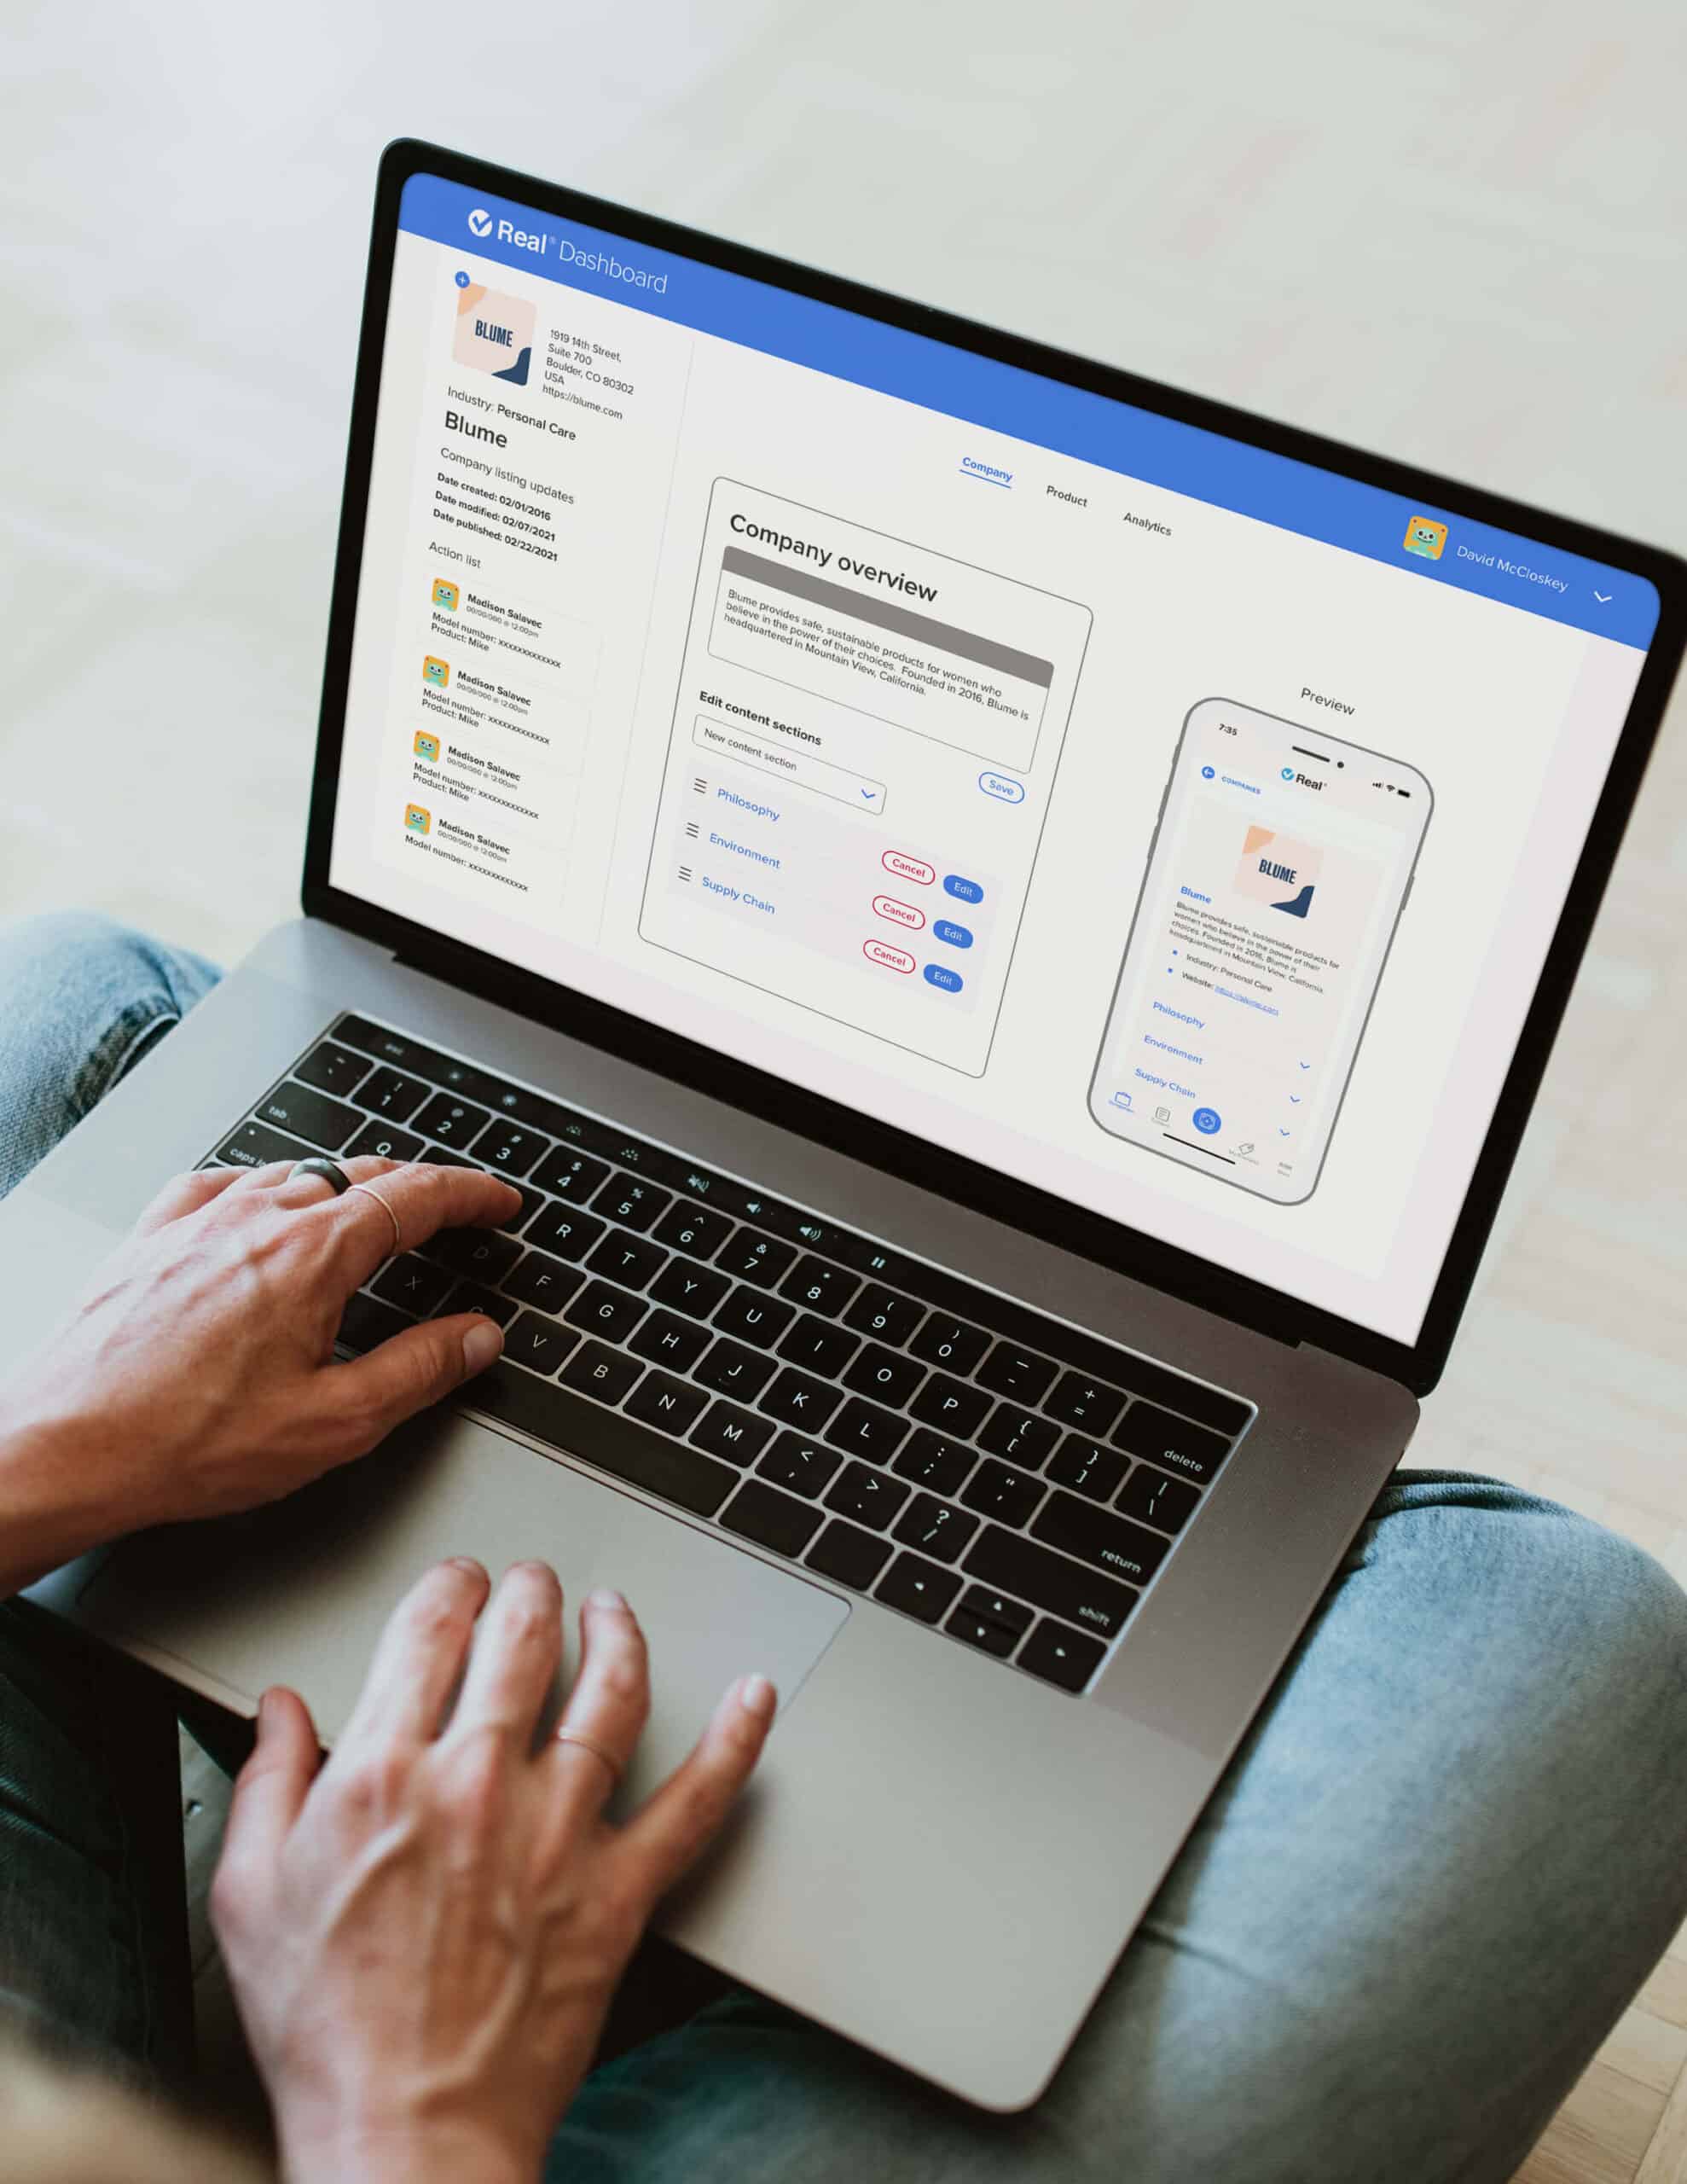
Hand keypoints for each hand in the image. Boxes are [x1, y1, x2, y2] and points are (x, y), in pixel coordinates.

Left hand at [0, 1156, 517, 1590]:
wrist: (62, 1448)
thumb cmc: (182, 1443)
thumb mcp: (332, 1423)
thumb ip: (418, 1371)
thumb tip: (475, 1338)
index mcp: (312, 1254)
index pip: (416, 1196)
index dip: (470, 1194)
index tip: (497, 1202)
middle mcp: (256, 1216)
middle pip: (359, 1175)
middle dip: (416, 1189)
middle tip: (449, 1213)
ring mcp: (197, 1219)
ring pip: (293, 1174)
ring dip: (344, 1187)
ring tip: (366, 1215)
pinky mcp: (151, 1236)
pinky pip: (222, 1184)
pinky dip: (264, 1189)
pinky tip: (261, 1211)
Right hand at [212, 1559, 776, 2183]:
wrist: (404, 2134)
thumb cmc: (325, 2029)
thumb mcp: (247, 1895)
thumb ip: (266, 1783)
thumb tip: (281, 1710)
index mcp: (383, 1774)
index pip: (429, 1631)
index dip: (448, 1587)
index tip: (456, 1582)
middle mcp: (478, 1785)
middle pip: (521, 1640)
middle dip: (527, 1591)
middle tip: (531, 1582)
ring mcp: (557, 1835)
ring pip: (609, 1695)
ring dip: (616, 1634)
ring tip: (611, 1610)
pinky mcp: (617, 1893)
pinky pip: (695, 1802)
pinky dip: (735, 1741)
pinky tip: (754, 1697)